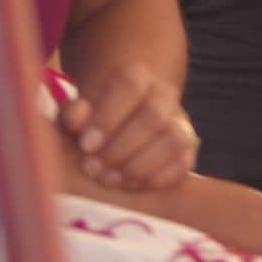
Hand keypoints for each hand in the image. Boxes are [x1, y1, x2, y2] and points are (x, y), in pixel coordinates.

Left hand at [58, 63, 198, 192]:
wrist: (118, 128)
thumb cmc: (94, 120)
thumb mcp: (78, 113)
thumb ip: (74, 113)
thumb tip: (77, 119)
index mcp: (137, 77)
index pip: (131, 86)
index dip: (108, 116)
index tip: (86, 144)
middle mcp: (164, 96)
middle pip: (154, 116)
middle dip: (120, 148)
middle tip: (92, 168)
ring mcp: (180, 124)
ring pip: (174, 140)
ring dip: (138, 166)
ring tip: (109, 179)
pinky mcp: (187, 153)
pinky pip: (181, 166)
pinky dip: (153, 179)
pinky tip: (128, 184)